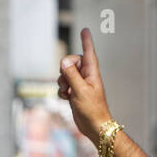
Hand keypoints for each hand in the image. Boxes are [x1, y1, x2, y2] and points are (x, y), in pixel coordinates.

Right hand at [57, 28, 113, 142]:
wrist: (94, 126)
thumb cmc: (92, 109)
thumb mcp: (80, 91)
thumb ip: (71, 75)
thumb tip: (64, 61)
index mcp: (91, 72)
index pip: (88, 52)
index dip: (86, 41)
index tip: (85, 30)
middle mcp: (86, 75)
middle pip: (70, 61)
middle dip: (64, 70)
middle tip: (67, 82)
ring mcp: (80, 83)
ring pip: (64, 73)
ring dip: (62, 82)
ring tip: (68, 93)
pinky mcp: (74, 92)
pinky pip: (63, 85)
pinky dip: (62, 91)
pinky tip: (67, 99)